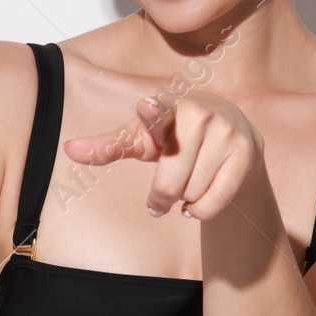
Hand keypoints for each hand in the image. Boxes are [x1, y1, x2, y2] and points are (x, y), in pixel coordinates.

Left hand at [63, 89, 263, 220]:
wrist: (233, 133)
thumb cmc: (177, 137)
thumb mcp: (142, 139)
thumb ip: (108, 145)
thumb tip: (68, 149)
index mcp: (168, 106)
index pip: (157, 113)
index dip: (151, 113)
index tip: (145, 105)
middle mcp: (200, 112)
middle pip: (171, 182)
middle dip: (163, 196)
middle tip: (165, 190)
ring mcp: (227, 130)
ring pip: (193, 193)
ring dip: (186, 199)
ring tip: (191, 181)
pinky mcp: (246, 151)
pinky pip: (216, 200)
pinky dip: (203, 210)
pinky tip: (201, 197)